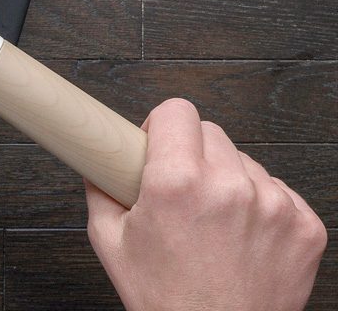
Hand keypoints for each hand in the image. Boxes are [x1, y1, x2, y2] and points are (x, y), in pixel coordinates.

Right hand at [85, 98, 327, 310]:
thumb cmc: (165, 299)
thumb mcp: (109, 243)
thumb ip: (101, 189)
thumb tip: (99, 160)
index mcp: (176, 183)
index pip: (176, 111)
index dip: (161, 125)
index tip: (158, 144)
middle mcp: (229, 186)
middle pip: (211, 133)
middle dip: (193, 154)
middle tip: (182, 191)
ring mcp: (274, 206)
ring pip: (246, 162)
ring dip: (229, 181)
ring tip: (215, 222)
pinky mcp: (305, 227)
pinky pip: (280, 192)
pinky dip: (262, 207)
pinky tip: (243, 236)